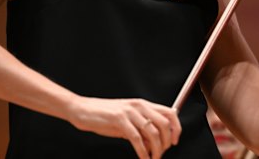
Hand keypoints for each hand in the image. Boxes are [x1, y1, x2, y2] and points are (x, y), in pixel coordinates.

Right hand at [67, 96, 181, 158]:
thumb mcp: (127, 121)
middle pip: (164, 123)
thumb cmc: (104, 116)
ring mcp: (130, 112)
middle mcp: (139, 106)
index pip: (169, 113)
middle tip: (162, 153)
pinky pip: (136, 138)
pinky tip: (143, 158)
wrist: (82, 109)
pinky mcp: (119, 119)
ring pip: (152, 132)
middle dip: (166, 142)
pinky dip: (142, 151)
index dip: (176, 128)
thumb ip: (141, 130)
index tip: (175, 141)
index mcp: (143, 104)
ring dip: (156, 149)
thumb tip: (153, 144)